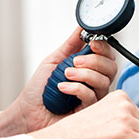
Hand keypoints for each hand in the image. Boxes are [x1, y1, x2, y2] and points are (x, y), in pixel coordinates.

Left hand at [0, 28, 117, 135]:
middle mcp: (94, 83)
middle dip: (95, 60)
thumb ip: (71, 44)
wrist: (27, 111)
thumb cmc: (39, 89)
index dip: (104, 48)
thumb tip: (82, 26)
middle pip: (111, 68)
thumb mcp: (54, 59)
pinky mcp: (88, 112)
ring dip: (84, 74)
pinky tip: (62, 88)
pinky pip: (91, 96)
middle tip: (75, 61)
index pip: (107, 56)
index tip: (93, 43)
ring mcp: (92, 98)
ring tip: (66, 74)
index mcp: (89, 69)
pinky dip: (76, 88)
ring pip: (103, 81)